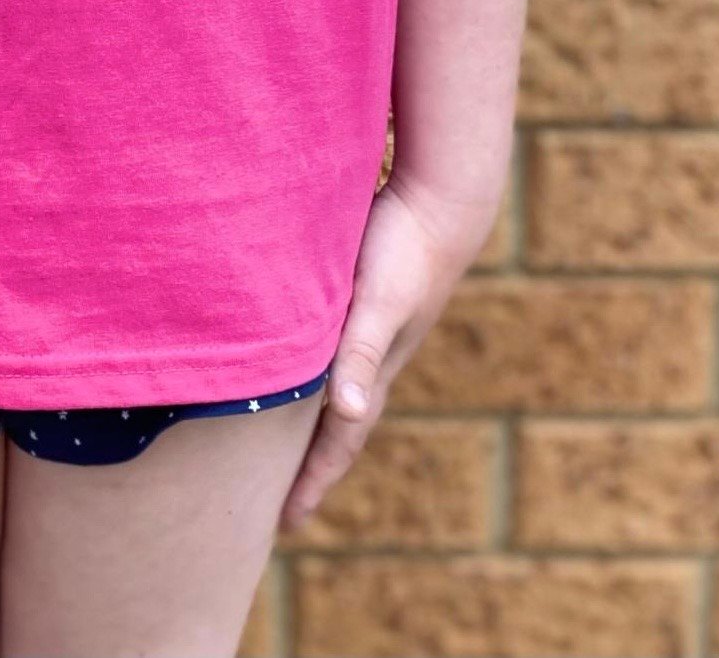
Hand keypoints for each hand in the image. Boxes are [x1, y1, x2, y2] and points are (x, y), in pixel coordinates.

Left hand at [280, 175, 495, 530]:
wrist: (442, 195)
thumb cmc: (405, 249)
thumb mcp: (379, 304)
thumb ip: (361, 353)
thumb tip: (349, 413)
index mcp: (373, 367)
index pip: (340, 438)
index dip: (312, 480)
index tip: (286, 523)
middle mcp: (369, 352)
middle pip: (333, 421)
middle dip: (306, 461)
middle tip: (277, 501)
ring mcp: (366, 324)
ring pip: (327, 383)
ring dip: (304, 414)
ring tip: (276, 438)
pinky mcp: (358, 292)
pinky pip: (324, 344)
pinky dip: (304, 364)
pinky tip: (288, 355)